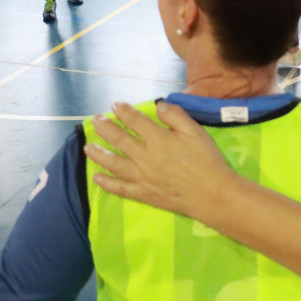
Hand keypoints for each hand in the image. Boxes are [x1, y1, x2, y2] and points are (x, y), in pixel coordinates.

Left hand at [84, 101, 233, 217]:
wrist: (212, 194)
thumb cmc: (207, 161)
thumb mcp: (196, 131)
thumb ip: (175, 116)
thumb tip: (158, 105)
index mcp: (158, 139)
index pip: (135, 121)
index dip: (123, 111)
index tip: (115, 105)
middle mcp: (145, 157)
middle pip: (119, 139)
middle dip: (105, 128)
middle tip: (96, 120)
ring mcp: (141, 177)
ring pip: (113, 163)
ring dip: (99, 153)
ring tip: (88, 146)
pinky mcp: (143, 194)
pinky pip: (120, 188)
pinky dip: (106, 183)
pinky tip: (97, 178)